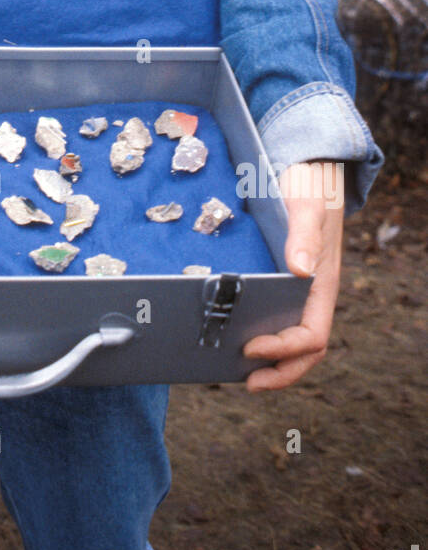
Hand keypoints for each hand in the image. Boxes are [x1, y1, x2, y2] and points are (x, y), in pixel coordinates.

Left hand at [242, 159, 344, 390]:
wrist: (305, 167)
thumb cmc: (310, 186)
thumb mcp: (308, 206)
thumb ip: (304, 235)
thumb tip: (301, 269)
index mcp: (322, 285)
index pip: (312, 337)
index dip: (284, 351)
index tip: (251, 347)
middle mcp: (309, 294)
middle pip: (303, 350)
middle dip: (278, 372)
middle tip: (246, 382)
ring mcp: (294, 289)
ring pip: (286, 337)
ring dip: (266, 360)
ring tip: (233, 368)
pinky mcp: (277, 280)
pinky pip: (271, 317)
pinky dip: (255, 332)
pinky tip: (228, 333)